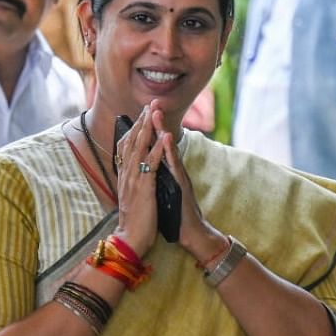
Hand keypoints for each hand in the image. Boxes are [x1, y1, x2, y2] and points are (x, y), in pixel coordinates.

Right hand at [112, 102, 168, 257]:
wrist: (130, 240)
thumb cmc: (134, 222)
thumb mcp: (131, 197)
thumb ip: (132, 182)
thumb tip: (134, 173)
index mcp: (124, 176)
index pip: (126, 147)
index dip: (133, 129)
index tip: (140, 115)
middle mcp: (127, 174)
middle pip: (132, 142)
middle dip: (141, 122)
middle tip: (148, 104)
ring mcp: (134, 180)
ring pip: (140, 148)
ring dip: (147, 129)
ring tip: (153, 113)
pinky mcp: (144, 188)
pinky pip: (151, 164)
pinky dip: (156, 149)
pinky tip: (161, 137)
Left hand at [158, 113, 226, 265]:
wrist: (192, 233)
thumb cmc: (176, 213)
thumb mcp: (163, 191)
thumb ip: (159, 178)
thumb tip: (152, 168)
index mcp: (166, 172)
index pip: (156, 147)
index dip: (150, 131)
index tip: (142, 113)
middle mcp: (173, 170)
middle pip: (163, 143)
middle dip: (156, 123)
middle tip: (151, 103)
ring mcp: (178, 176)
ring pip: (168, 150)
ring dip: (162, 130)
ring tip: (156, 113)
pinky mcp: (181, 185)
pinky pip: (174, 165)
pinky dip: (169, 151)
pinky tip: (166, 138)